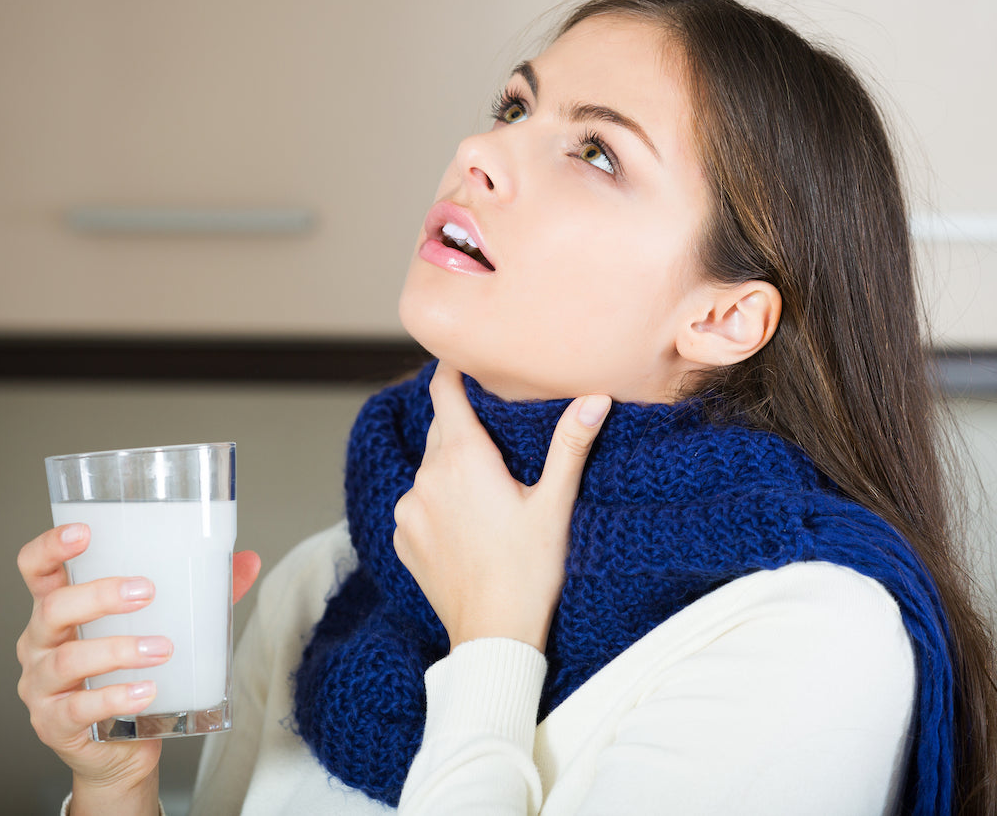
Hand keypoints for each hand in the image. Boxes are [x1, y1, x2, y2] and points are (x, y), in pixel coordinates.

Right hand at [15, 524, 260, 805]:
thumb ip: (199, 594)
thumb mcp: (159, 627)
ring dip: (118, 650)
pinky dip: (116, 697)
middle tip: (147, 591)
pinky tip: (147, 691)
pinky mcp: (54, 724)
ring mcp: (41, 686)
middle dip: (99, 595)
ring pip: (68, 659)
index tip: (84, 532)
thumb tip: (248, 561)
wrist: (120, 750)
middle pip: (53, 608)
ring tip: (161, 648)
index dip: (51, 547)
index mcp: (58, 609)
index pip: (36, 569)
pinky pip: (79, 708)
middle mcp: (40, 643)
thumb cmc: (132, 675)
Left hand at [393, 363, 609, 651]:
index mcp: (463, 458)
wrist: (493, 637)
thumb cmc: (529, 570)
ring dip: (450, 465)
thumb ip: (570, 445)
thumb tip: (594, 398)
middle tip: (496, 427)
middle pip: (440, 427)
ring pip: (428, 467)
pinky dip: (437, 501)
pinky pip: (417, 503)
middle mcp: (426, 476)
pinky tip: (467, 523)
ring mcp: (408, 508)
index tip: (466, 360)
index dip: (452, 370)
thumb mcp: (555, 504)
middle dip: (463, 421)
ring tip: (487, 485)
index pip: (445, 391)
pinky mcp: (402, 537)